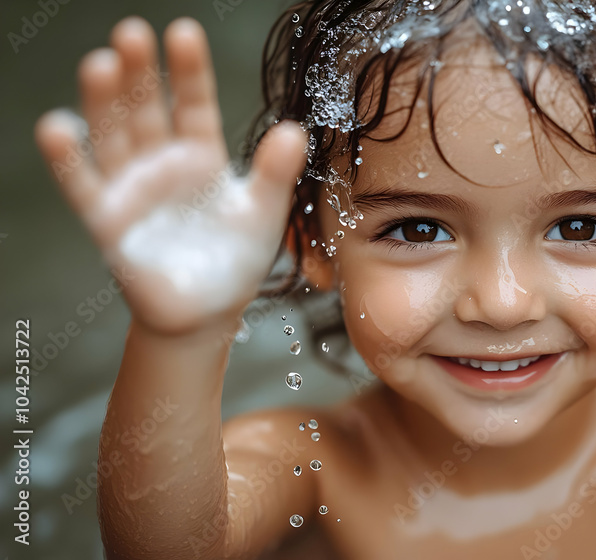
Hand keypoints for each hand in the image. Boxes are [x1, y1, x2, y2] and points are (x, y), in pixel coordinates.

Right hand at [35, 17, 305, 334]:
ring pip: (113, 136)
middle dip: (141, 73)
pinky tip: (59, 128)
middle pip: (147, 108)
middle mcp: (162, 162)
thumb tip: (294, 130)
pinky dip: (68, 159)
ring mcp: (132, 188)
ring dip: (104, 102)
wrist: (208, 313)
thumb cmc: (236, 259)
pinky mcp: (107, 220)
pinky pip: (83, 185)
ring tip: (102, 64)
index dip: (188, 70)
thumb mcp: (264, 213)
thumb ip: (276, 173)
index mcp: (202, 154)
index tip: (184, 32)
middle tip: (133, 32)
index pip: (193, 102)